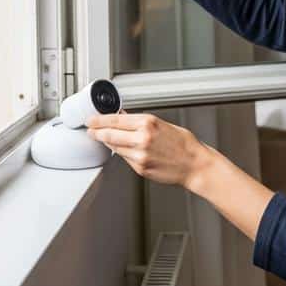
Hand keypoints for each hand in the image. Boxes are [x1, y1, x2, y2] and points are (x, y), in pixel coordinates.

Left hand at [85, 110, 214, 187]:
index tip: (91, 119)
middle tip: (90, 130)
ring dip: (108, 142)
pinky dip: (121, 152)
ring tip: (105, 138)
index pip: (115, 120)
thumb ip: (141, 122)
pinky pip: (124, 158)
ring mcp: (140, 155)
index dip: (99, 120)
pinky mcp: (140, 168)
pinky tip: (123, 149)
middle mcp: (142, 138)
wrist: (194, 164)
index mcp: (148, 123)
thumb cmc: (183, 144)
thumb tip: (123, 117)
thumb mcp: (162, 124)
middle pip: (109, 134)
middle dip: (96, 132)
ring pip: (115, 147)